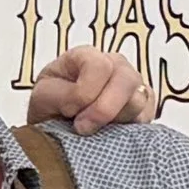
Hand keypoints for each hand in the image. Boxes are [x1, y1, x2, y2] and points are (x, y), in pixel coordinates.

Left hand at [27, 47, 153, 132]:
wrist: (58, 128)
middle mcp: (114, 64)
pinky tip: (110, 132)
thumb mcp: (42, 98)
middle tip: (83, 128)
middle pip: (125, 79)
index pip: (98, 65)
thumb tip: (82, 105)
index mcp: (86, 56)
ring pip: (138, 100)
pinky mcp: (145, 106)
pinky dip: (129, 129)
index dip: (85, 92)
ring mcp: (133, 84)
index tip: (70, 112)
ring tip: (95, 130)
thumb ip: (60, 96)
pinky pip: (146, 117)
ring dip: (115, 121)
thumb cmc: (49, 109)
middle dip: (103, 110)